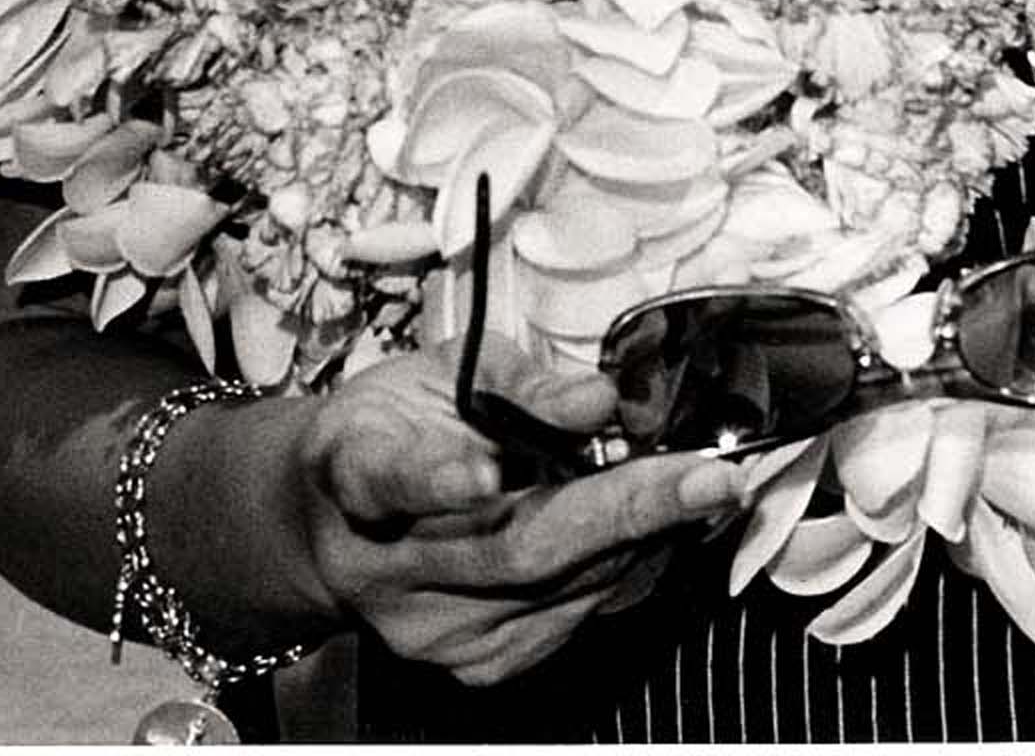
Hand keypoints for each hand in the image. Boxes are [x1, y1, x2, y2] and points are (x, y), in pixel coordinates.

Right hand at [281, 333, 746, 682]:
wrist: (328, 527)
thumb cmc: (394, 428)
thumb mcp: (442, 371)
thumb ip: (520, 383)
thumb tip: (598, 401)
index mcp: (358, 470)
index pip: (391, 478)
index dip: (438, 477)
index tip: (485, 470)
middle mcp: (389, 567)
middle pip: (511, 549)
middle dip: (622, 511)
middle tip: (706, 478)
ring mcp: (431, 629)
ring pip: (555, 591)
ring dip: (638, 538)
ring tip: (692, 489)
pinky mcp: (472, 664)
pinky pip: (568, 618)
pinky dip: (618, 567)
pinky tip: (645, 528)